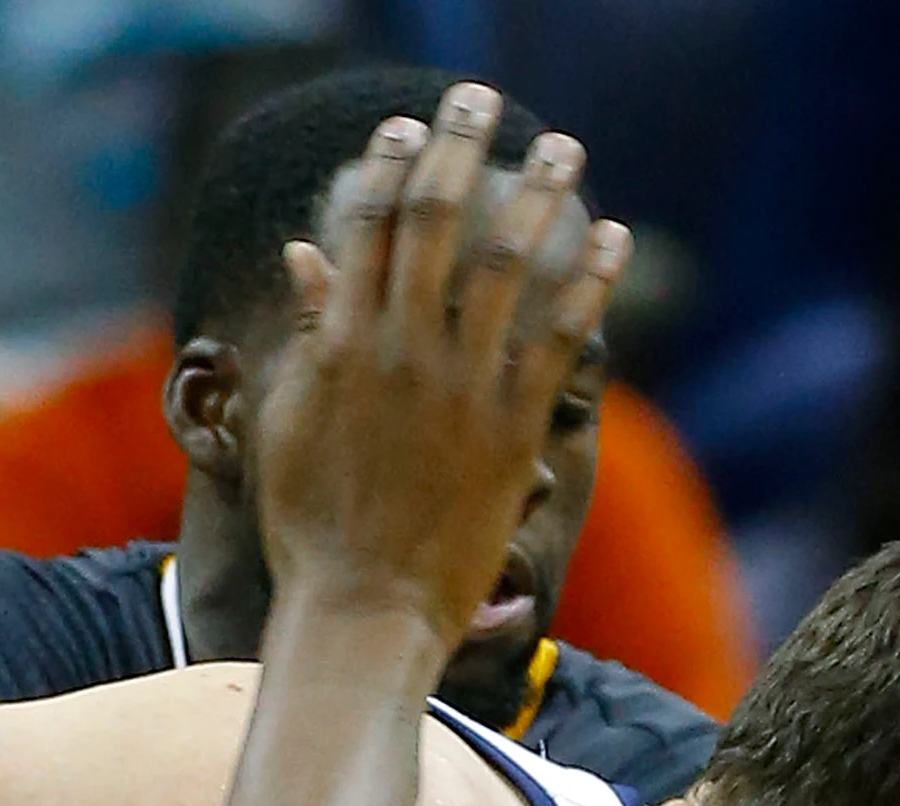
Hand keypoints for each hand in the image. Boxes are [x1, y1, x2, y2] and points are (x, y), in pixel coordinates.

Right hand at [252, 85, 629, 636]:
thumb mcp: (289, 422)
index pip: (366, 228)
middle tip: (479, 99)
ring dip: (537, 196)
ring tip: (564, 149)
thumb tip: (306, 253)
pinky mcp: (511, 428)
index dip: (388, 166)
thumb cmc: (312, 527)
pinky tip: (610, 236)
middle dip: (458, 149)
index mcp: (339, 345)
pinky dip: (587, 280)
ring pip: (503, 264)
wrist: (363, 612)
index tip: (407, 126)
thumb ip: (308, 332)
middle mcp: (399, 351)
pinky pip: (559, 336)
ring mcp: (459, 388)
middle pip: (434, 221)